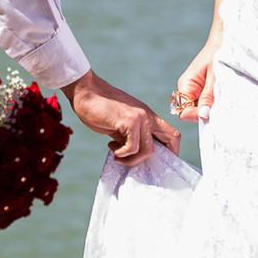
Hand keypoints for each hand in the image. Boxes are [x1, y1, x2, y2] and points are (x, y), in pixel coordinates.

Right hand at [61, 69, 179, 165]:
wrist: (85, 92)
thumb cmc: (99, 108)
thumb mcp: (120, 125)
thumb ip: (130, 137)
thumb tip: (133, 155)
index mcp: (147, 115)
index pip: (170, 132)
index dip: (172, 149)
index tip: (160, 161)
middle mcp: (147, 115)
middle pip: (172, 137)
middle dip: (165, 156)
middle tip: (146, 165)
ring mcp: (140, 117)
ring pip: (149, 150)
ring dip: (132, 159)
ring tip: (117, 155)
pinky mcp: (129, 121)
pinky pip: (132, 148)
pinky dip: (121, 153)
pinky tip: (111, 146)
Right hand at [173, 29, 221, 122]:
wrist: (228, 39)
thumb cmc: (221, 54)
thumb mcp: (216, 76)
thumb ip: (208, 96)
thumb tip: (202, 116)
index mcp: (186, 84)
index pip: (184, 112)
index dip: (196, 116)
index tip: (213, 112)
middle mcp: (189, 89)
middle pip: (192, 112)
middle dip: (206, 112)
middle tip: (223, 104)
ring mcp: (197, 89)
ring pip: (202, 108)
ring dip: (213, 107)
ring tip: (226, 97)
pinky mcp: (206, 89)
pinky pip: (209, 102)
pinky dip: (217, 102)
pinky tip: (227, 95)